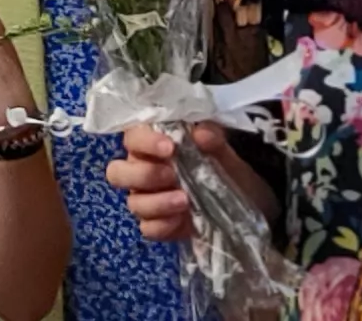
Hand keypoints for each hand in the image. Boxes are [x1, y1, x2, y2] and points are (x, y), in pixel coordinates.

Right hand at [105, 122, 227, 241]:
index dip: (144, 142)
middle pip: (117, 173)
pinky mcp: (157, 225)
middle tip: (171, 175)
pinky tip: (183, 220)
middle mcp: (141, 171)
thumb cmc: (225, 168)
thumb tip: (201, 133)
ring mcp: (146, 200)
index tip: (169, 148)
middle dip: (143, 174)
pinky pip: (148, 228)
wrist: (244, 201)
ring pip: (133, 203)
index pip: (132, 137)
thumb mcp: (225, 150)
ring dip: (158, 202)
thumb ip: (214, 139)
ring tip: (185, 201)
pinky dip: (164, 225)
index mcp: (151, 146)